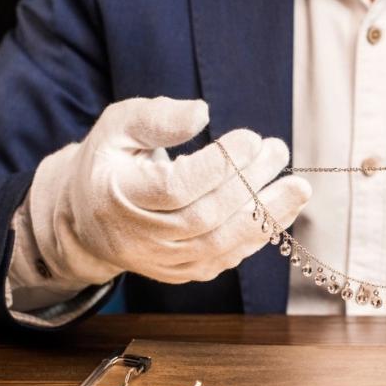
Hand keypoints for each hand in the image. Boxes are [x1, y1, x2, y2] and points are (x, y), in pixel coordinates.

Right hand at [25, 97, 310, 285]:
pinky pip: (226, 258)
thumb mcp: (119, 126)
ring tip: (297, 187)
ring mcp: (160, 261)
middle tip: (278, 151)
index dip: (218, 166)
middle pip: (203, 218)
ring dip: (265, 216)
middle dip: (249, 184)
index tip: (251, 138)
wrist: (88, 216)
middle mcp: (137, 237)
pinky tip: (282, 210)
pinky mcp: (181, 272)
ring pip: (220, 245)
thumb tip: (201, 113)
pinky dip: (258, 236)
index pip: (175, 188)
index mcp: (116, 196)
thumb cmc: (111, 161)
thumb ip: (157, 118)